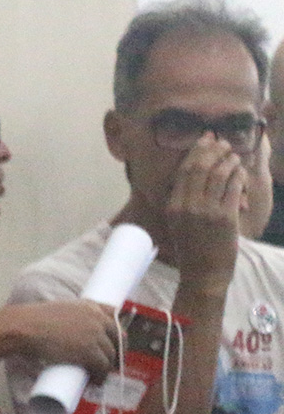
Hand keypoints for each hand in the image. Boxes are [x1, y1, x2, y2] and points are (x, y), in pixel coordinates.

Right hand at [15, 299, 120, 375]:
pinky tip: (96, 381)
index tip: (113, 340)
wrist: (25, 327)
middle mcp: (97, 318)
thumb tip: (66, 334)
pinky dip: (100, 376)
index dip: (115, 330)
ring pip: (110, 354)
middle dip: (117, 350)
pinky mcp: (90, 352)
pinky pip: (102, 367)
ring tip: (97, 376)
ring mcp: (95, 335)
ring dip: (106, 367)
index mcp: (89, 306)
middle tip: (109, 362)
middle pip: (118, 336)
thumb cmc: (31, 321)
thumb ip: (67, 318)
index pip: (114, 315)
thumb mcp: (57, 311)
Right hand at [161, 136, 246, 285]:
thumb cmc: (191, 249)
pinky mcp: (225, 217)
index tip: (205, 140)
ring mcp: (207, 212)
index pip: (184, 171)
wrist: (203, 273)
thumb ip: (181, 202)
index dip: (196, 151)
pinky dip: (238, 176)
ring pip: (219, 175)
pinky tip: (240, 172)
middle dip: (213, 151)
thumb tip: (190, 176)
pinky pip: (233, 188)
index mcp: (173, 207)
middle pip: (201, 168)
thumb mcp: (177, 224)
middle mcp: (187, 207)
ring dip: (228, 161)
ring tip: (233, 156)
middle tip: (223, 143)